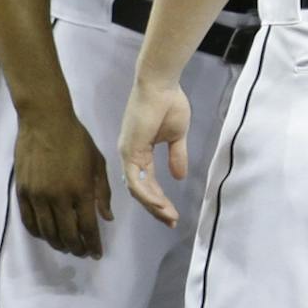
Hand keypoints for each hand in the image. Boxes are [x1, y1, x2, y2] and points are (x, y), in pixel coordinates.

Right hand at [13, 105, 111, 256]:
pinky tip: (47, 236)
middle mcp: (58, 198)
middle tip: (83, 253)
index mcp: (81, 190)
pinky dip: (39, 233)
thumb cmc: (77, 141)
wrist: (45, 123)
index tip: (97, 254)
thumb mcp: (98, 164)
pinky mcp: (22, 192)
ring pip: (47, 231)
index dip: (93, 243)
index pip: (88, 226)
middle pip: (67, 234)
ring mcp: (37, 196)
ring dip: (58, 243)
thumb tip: (107, 218)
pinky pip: (29, 221)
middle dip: (77, 247)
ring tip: (67, 247)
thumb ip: (103, 193)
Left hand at [118, 77, 192, 229]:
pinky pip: (136, 179)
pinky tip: (160, 203)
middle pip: (140, 190)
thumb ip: (177, 156)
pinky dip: (147, 193)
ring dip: (153, 205)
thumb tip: (179, 177)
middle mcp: (130, 156)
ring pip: (137, 189)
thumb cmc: (170, 104)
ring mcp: (128, 154)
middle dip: (156, 208)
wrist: (161, 86)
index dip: (160, 199)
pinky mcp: (129, 150)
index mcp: (140, 152)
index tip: (173, 213)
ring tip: (169, 216)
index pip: (148, 183)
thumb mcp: (178, 136)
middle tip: (171, 221)